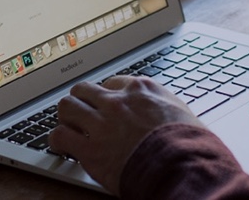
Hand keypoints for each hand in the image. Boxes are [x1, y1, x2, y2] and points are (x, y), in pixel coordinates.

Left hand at [50, 76, 202, 192]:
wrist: (183, 166)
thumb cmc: (191, 145)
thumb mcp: (183, 114)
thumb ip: (165, 109)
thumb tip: (166, 115)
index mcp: (142, 90)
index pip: (113, 83)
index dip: (107, 95)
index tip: (106, 104)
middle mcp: (117, 102)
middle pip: (84, 89)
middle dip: (81, 101)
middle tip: (82, 113)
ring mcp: (101, 124)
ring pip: (66, 107)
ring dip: (66, 117)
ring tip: (68, 126)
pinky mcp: (89, 149)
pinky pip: (60, 136)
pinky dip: (57, 140)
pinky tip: (61, 146)